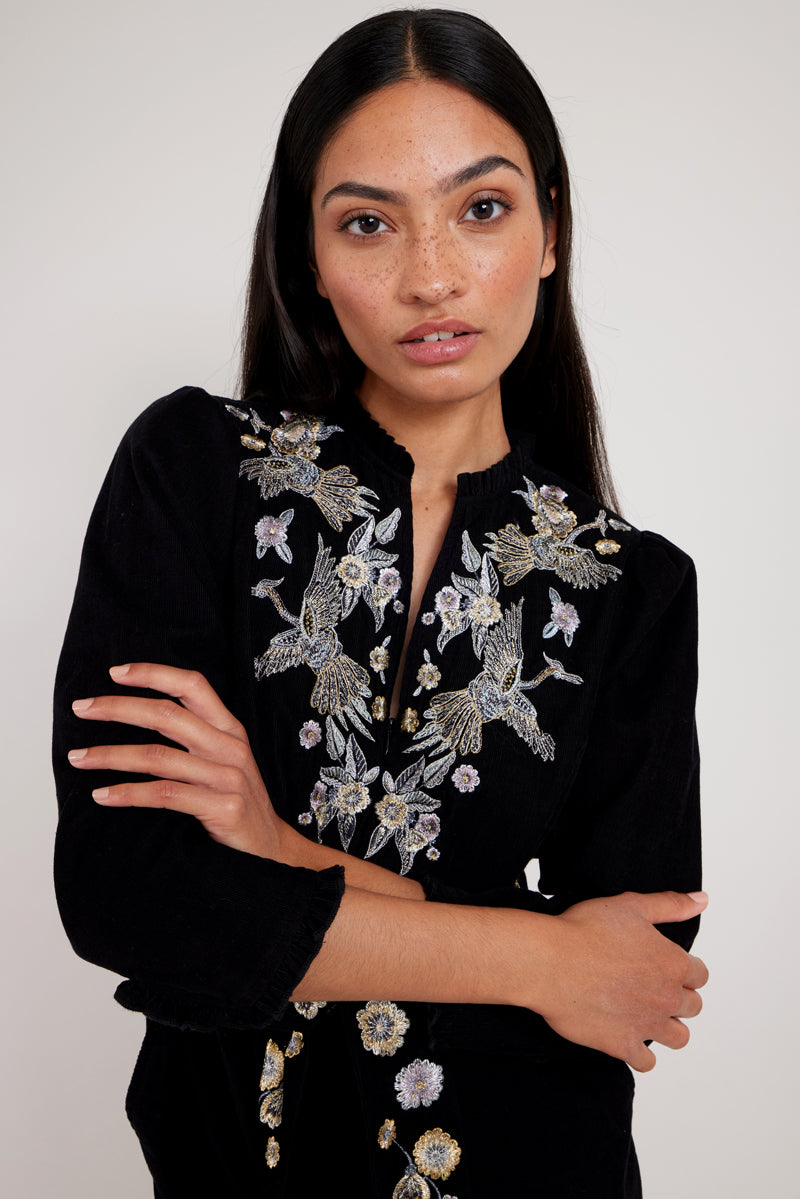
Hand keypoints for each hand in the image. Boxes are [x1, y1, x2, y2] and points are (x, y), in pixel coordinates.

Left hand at [68, 663, 282, 856]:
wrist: (270, 850)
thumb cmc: (237, 801)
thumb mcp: (224, 761)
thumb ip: (194, 737)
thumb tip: (141, 715)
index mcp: (229, 729)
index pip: (192, 685)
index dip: (153, 674)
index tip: (115, 673)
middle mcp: (229, 747)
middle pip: (167, 715)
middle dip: (118, 708)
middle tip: (81, 709)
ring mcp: (227, 777)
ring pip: (157, 756)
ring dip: (110, 755)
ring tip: (79, 758)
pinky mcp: (222, 808)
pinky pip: (164, 794)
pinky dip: (127, 793)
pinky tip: (102, 795)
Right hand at [535, 890, 708, 1071]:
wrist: (549, 961)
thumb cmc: (585, 929)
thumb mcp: (632, 905)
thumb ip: (671, 905)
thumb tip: (702, 901)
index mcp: (673, 964)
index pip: (700, 975)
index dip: (683, 969)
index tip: (662, 966)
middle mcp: (667, 998)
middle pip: (693, 1007)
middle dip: (676, 997)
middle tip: (650, 987)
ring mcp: (647, 1025)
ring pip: (679, 1037)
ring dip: (667, 1027)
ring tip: (645, 1014)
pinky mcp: (623, 1046)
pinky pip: (647, 1063)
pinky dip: (641, 1054)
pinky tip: (627, 1036)